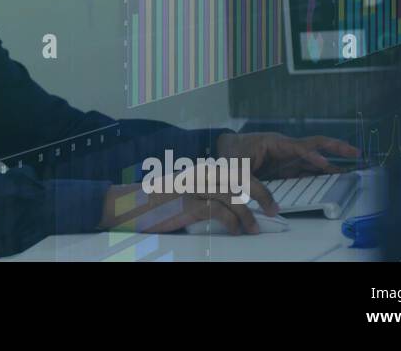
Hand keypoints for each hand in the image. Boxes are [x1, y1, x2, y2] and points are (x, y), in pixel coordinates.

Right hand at [98, 181, 276, 235]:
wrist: (126, 205)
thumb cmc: (153, 202)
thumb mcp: (182, 193)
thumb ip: (204, 194)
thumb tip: (232, 206)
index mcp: (198, 170)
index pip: (235, 172)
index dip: (256, 184)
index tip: (268, 200)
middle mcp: (198, 175)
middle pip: (239, 178)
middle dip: (261, 193)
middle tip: (273, 209)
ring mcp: (192, 189)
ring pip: (232, 195)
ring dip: (248, 214)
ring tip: (255, 227)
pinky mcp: (186, 205)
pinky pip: (218, 211)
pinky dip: (232, 222)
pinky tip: (235, 230)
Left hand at [215, 132, 359, 179]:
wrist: (223, 152)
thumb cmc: (230, 155)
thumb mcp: (238, 172)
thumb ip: (256, 188)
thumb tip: (273, 208)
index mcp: (275, 142)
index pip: (299, 147)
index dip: (312, 156)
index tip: (324, 164)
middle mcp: (285, 148)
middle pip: (315, 145)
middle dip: (336, 148)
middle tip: (356, 153)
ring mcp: (288, 158)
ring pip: (314, 159)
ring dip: (332, 164)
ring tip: (351, 169)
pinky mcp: (287, 168)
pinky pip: (307, 169)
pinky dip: (320, 173)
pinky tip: (332, 178)